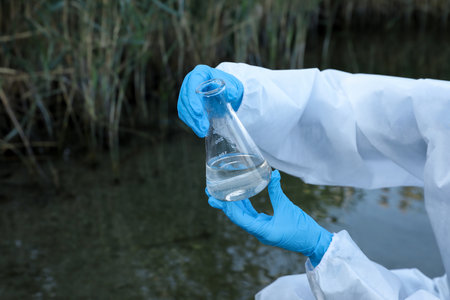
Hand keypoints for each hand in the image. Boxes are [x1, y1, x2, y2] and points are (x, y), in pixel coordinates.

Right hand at [177, 64, 243, 136]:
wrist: (227, 91)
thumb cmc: (229, 86)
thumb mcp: (233, 86)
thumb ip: (232, 89)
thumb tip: (231, 95)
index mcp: (200, 73)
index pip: (192, 85)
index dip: (192, 100)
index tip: (198, 112)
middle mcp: (190, 82)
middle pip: (186, 99)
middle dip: (193, 115)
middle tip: (203, 127)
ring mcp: (187, 93)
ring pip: (183, 108)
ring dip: (192, 121)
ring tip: (201, 132)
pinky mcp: (187, 103)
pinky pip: (185, 113)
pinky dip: (191, 122)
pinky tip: (198, 129)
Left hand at [207, 170, 332, 266]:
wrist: (314, 243)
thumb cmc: (302, 228)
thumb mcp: (288, 207)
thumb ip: (278, 191)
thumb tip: (273, 173)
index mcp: (262, 231)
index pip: (239, 218)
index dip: (227, 207)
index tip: (215, 198)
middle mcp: (259, 232)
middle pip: (237, 217)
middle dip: (224, 205)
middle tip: (210, 194)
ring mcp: (262, 231)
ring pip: (243, 217)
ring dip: (233, 206)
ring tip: (220, 194)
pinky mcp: (267, 228)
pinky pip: (252, 217)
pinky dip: (245, 207)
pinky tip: (241, 198)